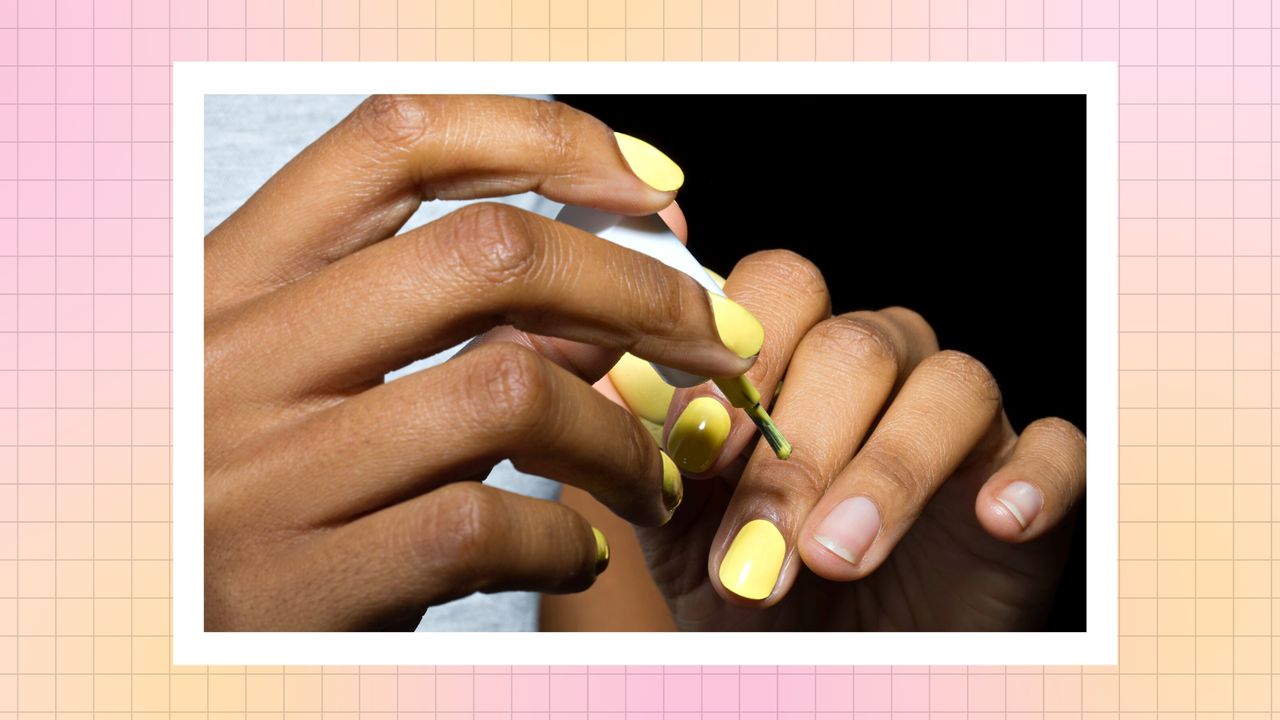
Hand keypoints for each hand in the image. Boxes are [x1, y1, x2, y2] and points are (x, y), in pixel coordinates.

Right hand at [204, 95, 761, 629]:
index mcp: (232, 279)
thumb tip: (607, 301)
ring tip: (648, 478)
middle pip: (487, 252)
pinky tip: (576, 555)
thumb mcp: (309, 382)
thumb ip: (444, 330)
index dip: (543, 138)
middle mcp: (236, 355)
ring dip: (621, 438)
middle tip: (715, 341)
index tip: (647, 188)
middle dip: (640, 291)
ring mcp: (262, 471)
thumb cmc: (246, 491)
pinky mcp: (300, 584)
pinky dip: (564, 539)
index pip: (395, 141)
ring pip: (511, 391)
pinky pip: (486, 526)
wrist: (151, 628)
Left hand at [608, 250, 1085, 630]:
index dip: (740, 358)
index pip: (778, 289)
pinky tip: (994, 520)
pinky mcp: (1030, 473)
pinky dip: (1031, 478)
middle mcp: (880, 367)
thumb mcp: (679, 523)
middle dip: (800, 451)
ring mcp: (959, 418)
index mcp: (793, 357)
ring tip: (836, 557)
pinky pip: (1056, 447)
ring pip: (952, 386)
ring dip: (889, 473)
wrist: (824, 664)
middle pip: (857, 345)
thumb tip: (602, 381)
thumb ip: (649, 447)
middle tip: (755, 550)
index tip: (697, 449)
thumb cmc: (748, 584)